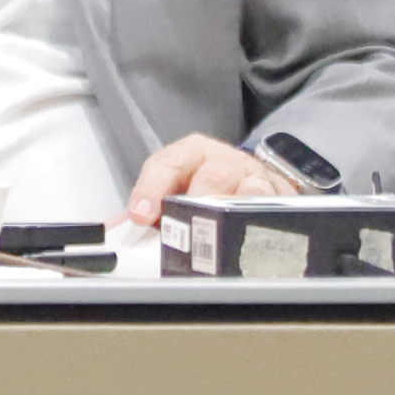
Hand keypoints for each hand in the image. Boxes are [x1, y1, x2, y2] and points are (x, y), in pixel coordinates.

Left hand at [124, 133, 300, 226]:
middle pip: (214, 175)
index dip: (152, 189)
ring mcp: (257, 179)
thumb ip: (143, 213)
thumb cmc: (205, 189)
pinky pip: (278, 209)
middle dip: (197, 203)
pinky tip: (253, 241)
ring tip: (220, 235)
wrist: (250, 185)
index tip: (141, 215)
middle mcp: (226, 161)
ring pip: (250, 190)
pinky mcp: (282, 198)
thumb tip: (111, 238)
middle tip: (185, 230)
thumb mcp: (172, 193)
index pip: (168, 163)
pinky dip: (266, 225)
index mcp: (192, 154)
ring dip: (235, 213)